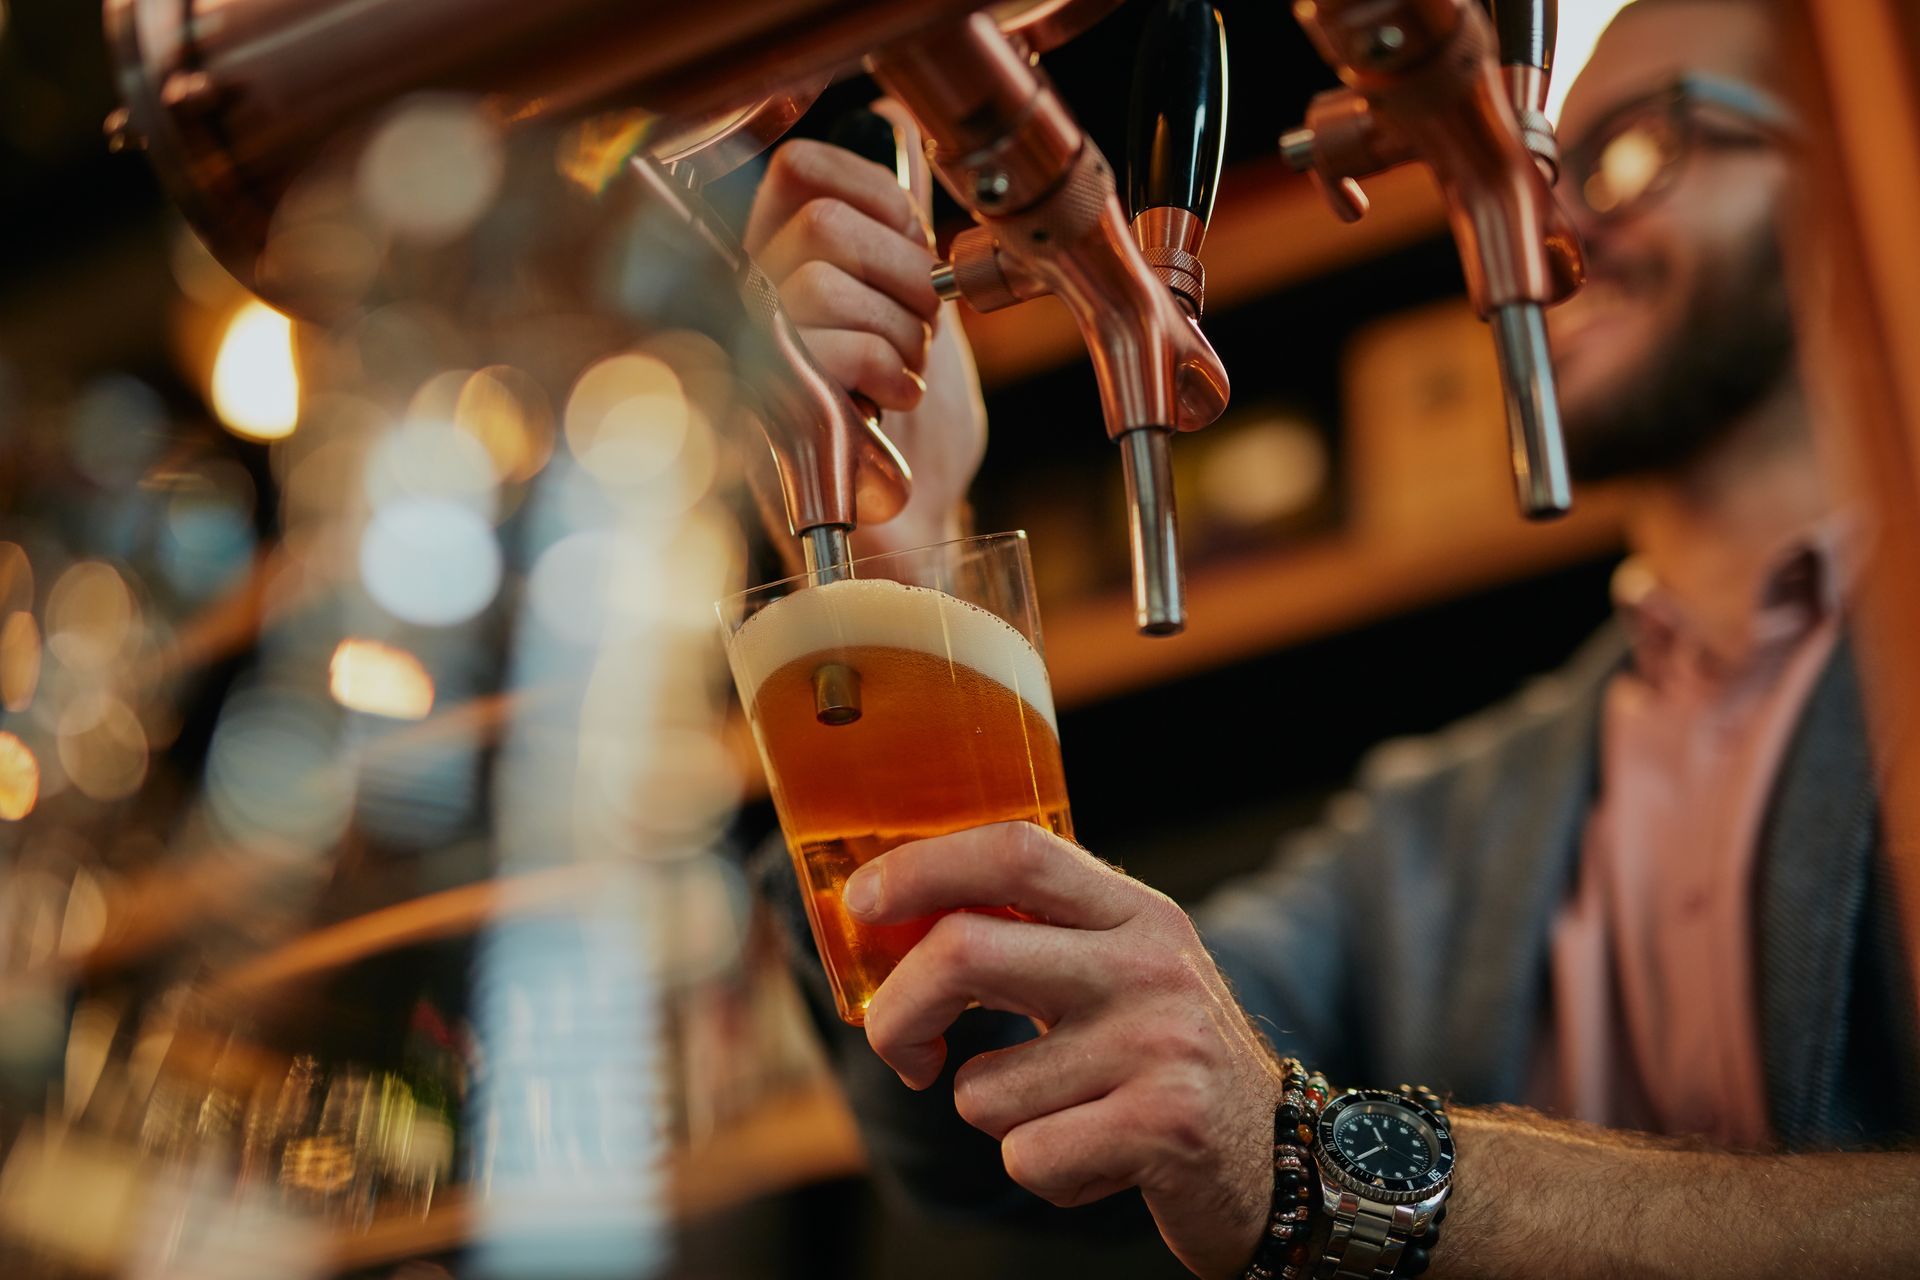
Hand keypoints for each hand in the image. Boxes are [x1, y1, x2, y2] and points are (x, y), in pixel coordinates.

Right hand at [744, 101, 986, 555]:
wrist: (914, 531)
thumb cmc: (912, 434)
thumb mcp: (915, 311)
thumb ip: (897, 235)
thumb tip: (897, 142)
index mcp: (778, 261)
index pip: (801, 168)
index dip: (877, 196)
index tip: (916, 250)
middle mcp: (746, 301)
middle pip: (816, 220)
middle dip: (900, 273)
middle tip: (921, 330)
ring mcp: (748, 357)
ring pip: (817, 279)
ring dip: (896, 331)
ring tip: (906, 375)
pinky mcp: (764, 413)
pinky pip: (818, 345)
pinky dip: (883, 367)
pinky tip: (894, 400)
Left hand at [843, 822, 1282, 1278]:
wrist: (1280, 1158)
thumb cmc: (1164, 1059)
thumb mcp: (1120, 970)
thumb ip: (1035, 935)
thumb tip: (896, 921)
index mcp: (1133, 912)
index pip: (1015, 852)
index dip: (922, 867)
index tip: (862, 903)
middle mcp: (1149, 963)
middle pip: (963, 951)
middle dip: (898, 1011)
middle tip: (902, 1049)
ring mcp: (1159, 1043)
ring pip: (983, 1087)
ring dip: (998, 1118)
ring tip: (1068, 1114)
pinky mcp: (1164, 1127)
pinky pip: (1026, 1156)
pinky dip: (1042, 1171)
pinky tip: (1097, 1158)